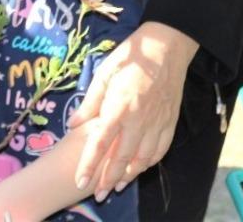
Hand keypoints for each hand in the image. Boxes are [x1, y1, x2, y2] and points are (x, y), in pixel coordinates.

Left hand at [68, 22, 197, 200]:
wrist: (165, 48)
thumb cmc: (129, 57)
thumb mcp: (102, 74)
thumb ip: (89, 102)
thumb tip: (73, 125)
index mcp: (118, 106)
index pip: (100, 143)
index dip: (89, 164)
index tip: (80, 180)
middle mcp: (139, 119)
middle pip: (121, 157)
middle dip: (108, 179)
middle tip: (98, 194)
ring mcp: (157, 123)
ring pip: (142, 158)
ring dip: (129, 175)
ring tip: (116, 187)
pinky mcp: (170, 122)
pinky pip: (160, 150)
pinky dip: (149, 163)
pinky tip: (139, 169)